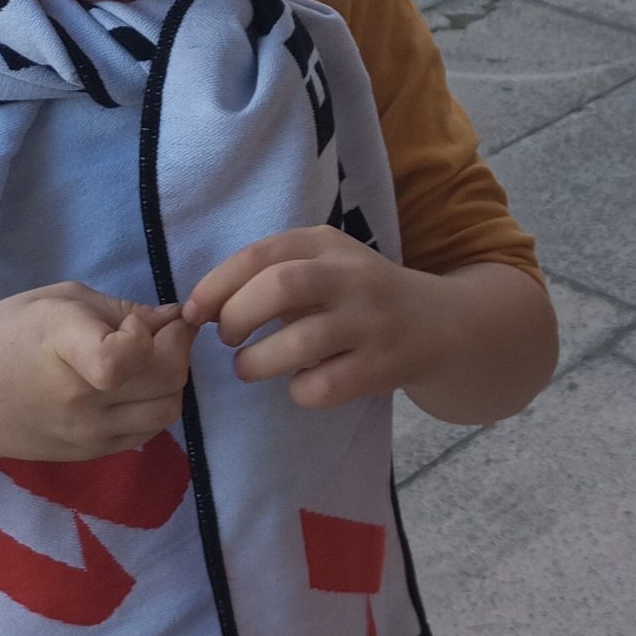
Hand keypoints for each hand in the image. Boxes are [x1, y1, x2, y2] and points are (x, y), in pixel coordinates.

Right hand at [0, 283, 193, 464]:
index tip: (132, 323)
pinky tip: (134, 386)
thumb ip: (120, 309)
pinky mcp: (93, 453)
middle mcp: (81, 399)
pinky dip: (156, 404)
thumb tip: (172, 319)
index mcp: (63, 348)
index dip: (146, 335)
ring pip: (169, 409)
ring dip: (172, 379)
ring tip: (148, 361)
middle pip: (167, 380)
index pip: (122, 359)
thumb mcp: (56, 301)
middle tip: (159, 332)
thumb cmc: (4, 336)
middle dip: (177, 347)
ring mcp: (89, 434)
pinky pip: (150, 430)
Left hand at [186, 226, 435, 411]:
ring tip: (248, 367)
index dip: (217, 285)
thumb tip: (204, 306)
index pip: (261, 255)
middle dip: (238, 316)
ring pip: (301, 342)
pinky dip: (298, 391)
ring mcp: (371, 322)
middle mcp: (352, 276)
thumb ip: (272, 273)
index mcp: (327, 244)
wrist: (441, 324)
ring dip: (258, 362)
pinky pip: (324, 386)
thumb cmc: (359, 295)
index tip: (194, 312)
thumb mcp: (324, 264)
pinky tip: (301, 383)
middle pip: (280, 287)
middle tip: (227, 338)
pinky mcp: (383, 366)